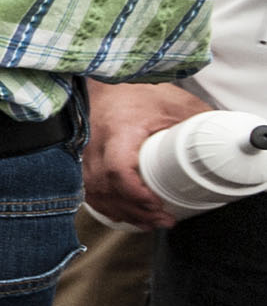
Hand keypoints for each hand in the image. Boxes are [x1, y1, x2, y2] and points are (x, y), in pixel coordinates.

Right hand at [83, 78, 207, 228]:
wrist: (105, 83)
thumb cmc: (136, 91)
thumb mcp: (174, 102)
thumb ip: (198, 120)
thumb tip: (224, 141)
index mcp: (119, 130)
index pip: (117, 170)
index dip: (135, 193)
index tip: (156, 204)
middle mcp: (95, 144)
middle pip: (106, 188)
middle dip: (134, 210)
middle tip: (162, 220)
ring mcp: (83, 153)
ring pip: (94, 192)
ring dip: (119, 211)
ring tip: (147, 222)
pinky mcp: (81, 159)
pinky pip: (87, 188)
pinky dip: (104, 205)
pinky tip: (122, 213)